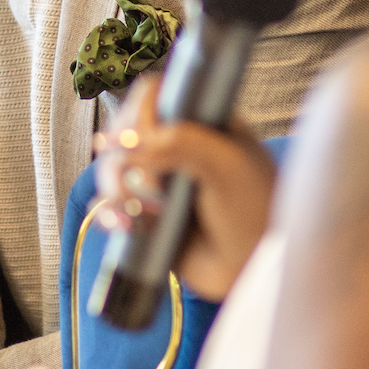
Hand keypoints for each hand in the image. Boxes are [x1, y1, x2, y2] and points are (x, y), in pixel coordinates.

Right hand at [93, 75, 276, 299]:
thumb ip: (181, 141)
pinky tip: (125, 225)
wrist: (257, 271)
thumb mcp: (227, 165)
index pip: (153, 97)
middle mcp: (175, 148)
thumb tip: (128, 144)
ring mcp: (159, 182)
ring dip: (117, 190)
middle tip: (147, 186)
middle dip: (124, 159)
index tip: (142, 141)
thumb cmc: (256, 213)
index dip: (140, 115)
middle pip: (124, 132)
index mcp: (200, 124)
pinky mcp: (146, 215)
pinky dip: (111, 215)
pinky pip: (111, 207)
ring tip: (136, 213)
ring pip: (112, 170)